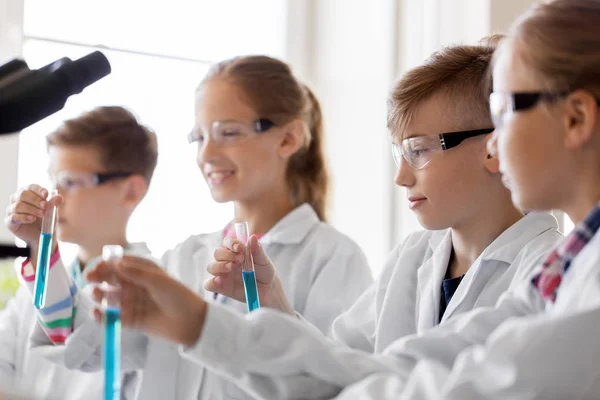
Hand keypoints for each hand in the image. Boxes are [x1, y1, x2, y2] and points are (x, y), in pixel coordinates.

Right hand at [4, 185, 62, 265]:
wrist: (41, 235)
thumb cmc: (45, 219)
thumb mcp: (52, 211)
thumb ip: (54, 203)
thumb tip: (60, 197)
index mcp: (28, 193)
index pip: (31, 187)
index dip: (38, 190)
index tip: (46, 194)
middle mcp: (17, 199)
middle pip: (23, 194)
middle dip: (36, 200)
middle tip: (46, 206)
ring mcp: (12, 210)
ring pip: (18, 205)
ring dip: (32, 209)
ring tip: (42, 214)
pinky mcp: (9, 221)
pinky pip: (14, 217)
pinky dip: (24, 217)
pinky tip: (32, 219)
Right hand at [86, 255, 206, 345]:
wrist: (190, 323)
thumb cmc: (177, 296)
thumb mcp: (158, 281)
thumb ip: (136, 273)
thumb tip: (116, 263)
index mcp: (143, 271)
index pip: (121, 264)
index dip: (108, 264)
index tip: (97, 266)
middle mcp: (135, 285)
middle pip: (112, 280)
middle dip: (99, 278)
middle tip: (89, 278)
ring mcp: (132, 302)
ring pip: (111, 297)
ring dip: (100, 295)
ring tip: (96, 294)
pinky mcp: (131, 320)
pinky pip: (114, 317)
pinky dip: (103, 316)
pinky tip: (97, 313)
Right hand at [205, 235, 294, 314]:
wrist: (269, 290)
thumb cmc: (265, 271)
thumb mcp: (264, 260)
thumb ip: (257, 250)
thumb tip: (253, 237)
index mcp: (236, 251)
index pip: (227, 242)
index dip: (231, 243)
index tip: (239, 247)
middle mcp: (227, 260)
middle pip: (217, 253)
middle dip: (227, 255)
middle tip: (240, 260)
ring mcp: (223, 274)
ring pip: (211, 267)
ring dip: (219, 266)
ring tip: (232, 268)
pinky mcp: (221, 287)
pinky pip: (209, 284)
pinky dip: (211, 282)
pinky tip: (220, 281)